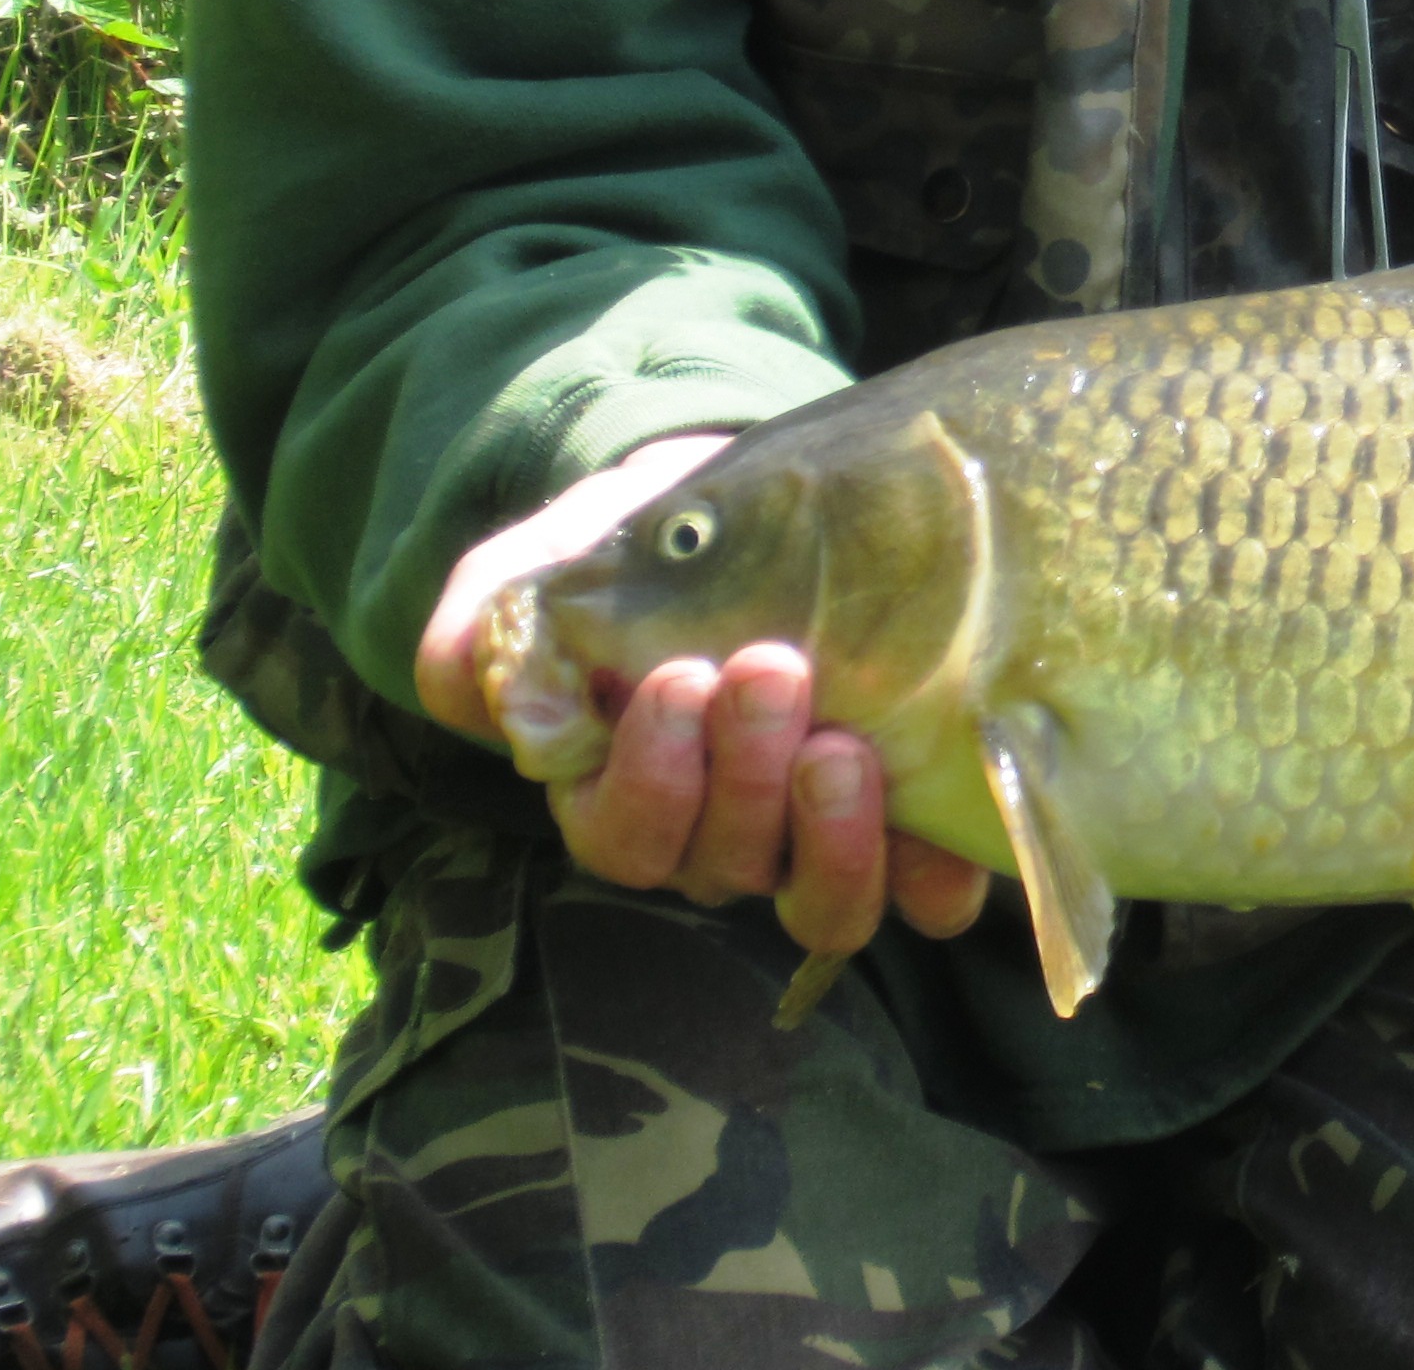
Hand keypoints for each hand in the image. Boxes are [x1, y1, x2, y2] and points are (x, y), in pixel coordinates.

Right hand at [416, 432, 989, 961]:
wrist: (781, 509)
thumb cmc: (658, 543)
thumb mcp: (567, 552)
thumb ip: (501, 613)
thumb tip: (473, 686)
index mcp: (625, 789)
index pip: (622, 835)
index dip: (648, 779)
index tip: (679, 677)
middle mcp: (720, 835)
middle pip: (718, 865)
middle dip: (743, 777)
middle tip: (771, 672)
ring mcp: (814, 843)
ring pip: (818, 905)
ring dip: (832, 838)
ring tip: (845, 746)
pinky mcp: (912, 830)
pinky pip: (927, 899)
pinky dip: (935, 873)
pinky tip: (940, 814)